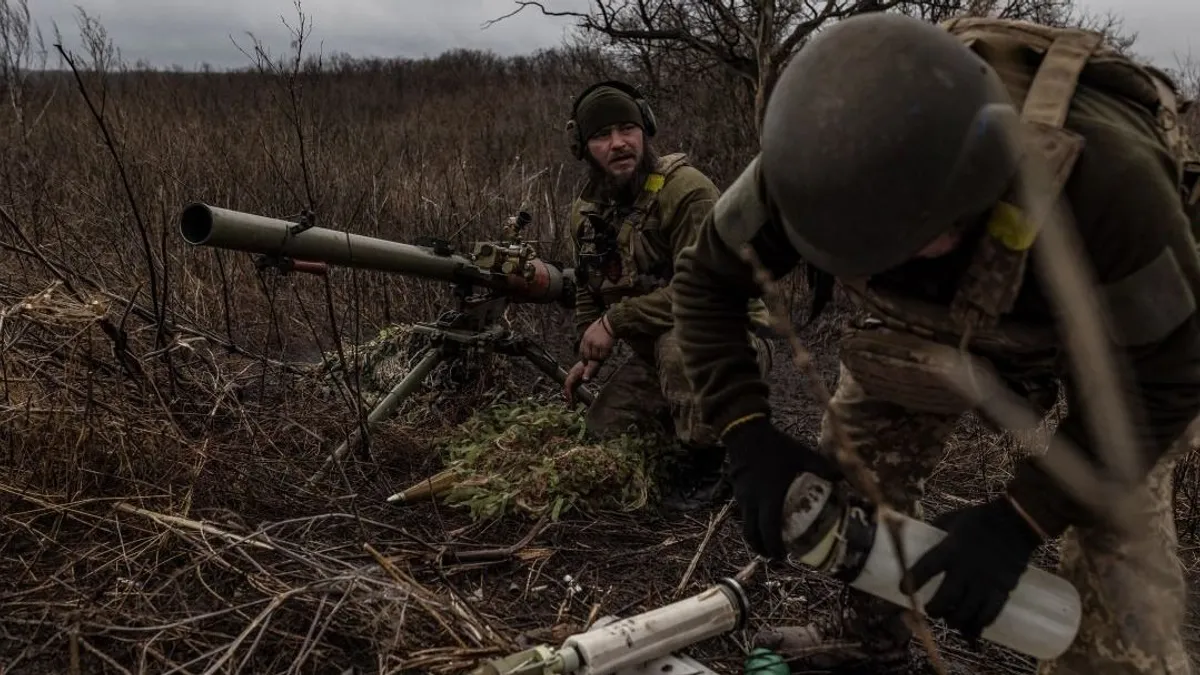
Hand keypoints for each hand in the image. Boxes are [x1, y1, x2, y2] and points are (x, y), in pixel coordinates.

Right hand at [563, 360, 600, 404]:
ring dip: (569, 397)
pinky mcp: (575, 379)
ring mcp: (572, 377)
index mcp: (574, 373)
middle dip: (568, 397)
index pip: (568, 384)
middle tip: (571, 407)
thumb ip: (588, 374)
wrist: (592, 359)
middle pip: (567, 387)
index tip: (570, 400)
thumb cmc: (592, 364)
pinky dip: (572, 394)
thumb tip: (585, 379)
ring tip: (572, 406)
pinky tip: (574, 401)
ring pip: (568, 388)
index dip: (568, 392)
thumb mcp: (591, 369)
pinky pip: (572, 388)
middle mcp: (571, 375)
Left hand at [579, 316, 614, 362]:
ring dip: (599, 357)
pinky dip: (606, 355)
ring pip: (595, 357)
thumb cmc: (602, 325)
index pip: (582, 350)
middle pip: (588, 355)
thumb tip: (589, 348)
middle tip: (597, 359)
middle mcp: (589, 342)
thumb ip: (589, 338)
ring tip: (605, 352)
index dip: (583, 358)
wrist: (610, 322)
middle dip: (592, 359)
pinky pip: (603, 356)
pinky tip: (609, 350)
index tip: (585, 362)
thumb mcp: (591, 330)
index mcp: (585, 337)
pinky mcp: (604, 346)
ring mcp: (596, 344)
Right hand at [722, 416, 840, 558]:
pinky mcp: (738, 491)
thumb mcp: (802, 455)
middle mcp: (753, 502)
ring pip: (745, 526)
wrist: (746, 433)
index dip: (774, 548)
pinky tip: (761, 519)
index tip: (783, 556)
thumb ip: (823, 468)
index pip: (769, 531)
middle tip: (775, 556)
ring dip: (755, 537)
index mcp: (770, 498)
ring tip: (767, 542)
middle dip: (762, 549)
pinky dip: (751, 522)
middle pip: (752, 535)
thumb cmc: (776, 446)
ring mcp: (743, 497)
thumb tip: (844, 479)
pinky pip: (743, 513)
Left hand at [906, 496, 1043, 642]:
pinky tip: (972, 623)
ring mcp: (985, 581)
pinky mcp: (1002, 589)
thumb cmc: (979, 519)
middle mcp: (966, 568)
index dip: (912, 582)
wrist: (1015, 522)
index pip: (926, 569)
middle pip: (945, 599)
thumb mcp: (952, 520)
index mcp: (950, 549)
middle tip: (931, 610)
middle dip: (934, 609)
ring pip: (965, 612)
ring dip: (954, 620)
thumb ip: (935, 532)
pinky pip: (989, 614)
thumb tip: (917, 537)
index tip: (903, 591)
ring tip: (950, 618)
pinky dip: (978, 623)